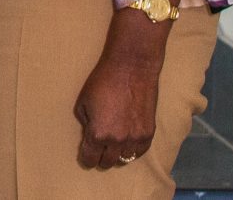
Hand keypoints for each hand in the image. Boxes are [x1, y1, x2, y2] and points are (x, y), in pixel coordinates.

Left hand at [73, 47, 162, 168]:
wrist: (131, 69)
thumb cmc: (102, 82)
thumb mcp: (83, 102)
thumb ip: (86, 123)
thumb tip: (90, 135)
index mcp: (98, 133)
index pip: (89, 158)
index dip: (85, 159)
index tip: (85, 157)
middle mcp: (117, 141)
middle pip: (107, 162)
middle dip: (99, 158)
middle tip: (97, 152)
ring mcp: (135, 139)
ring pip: (124, 159)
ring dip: (116, 155)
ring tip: (112, 148)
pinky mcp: (149, 133)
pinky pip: (139, 152)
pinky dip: (132, 151)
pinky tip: (126, 145)